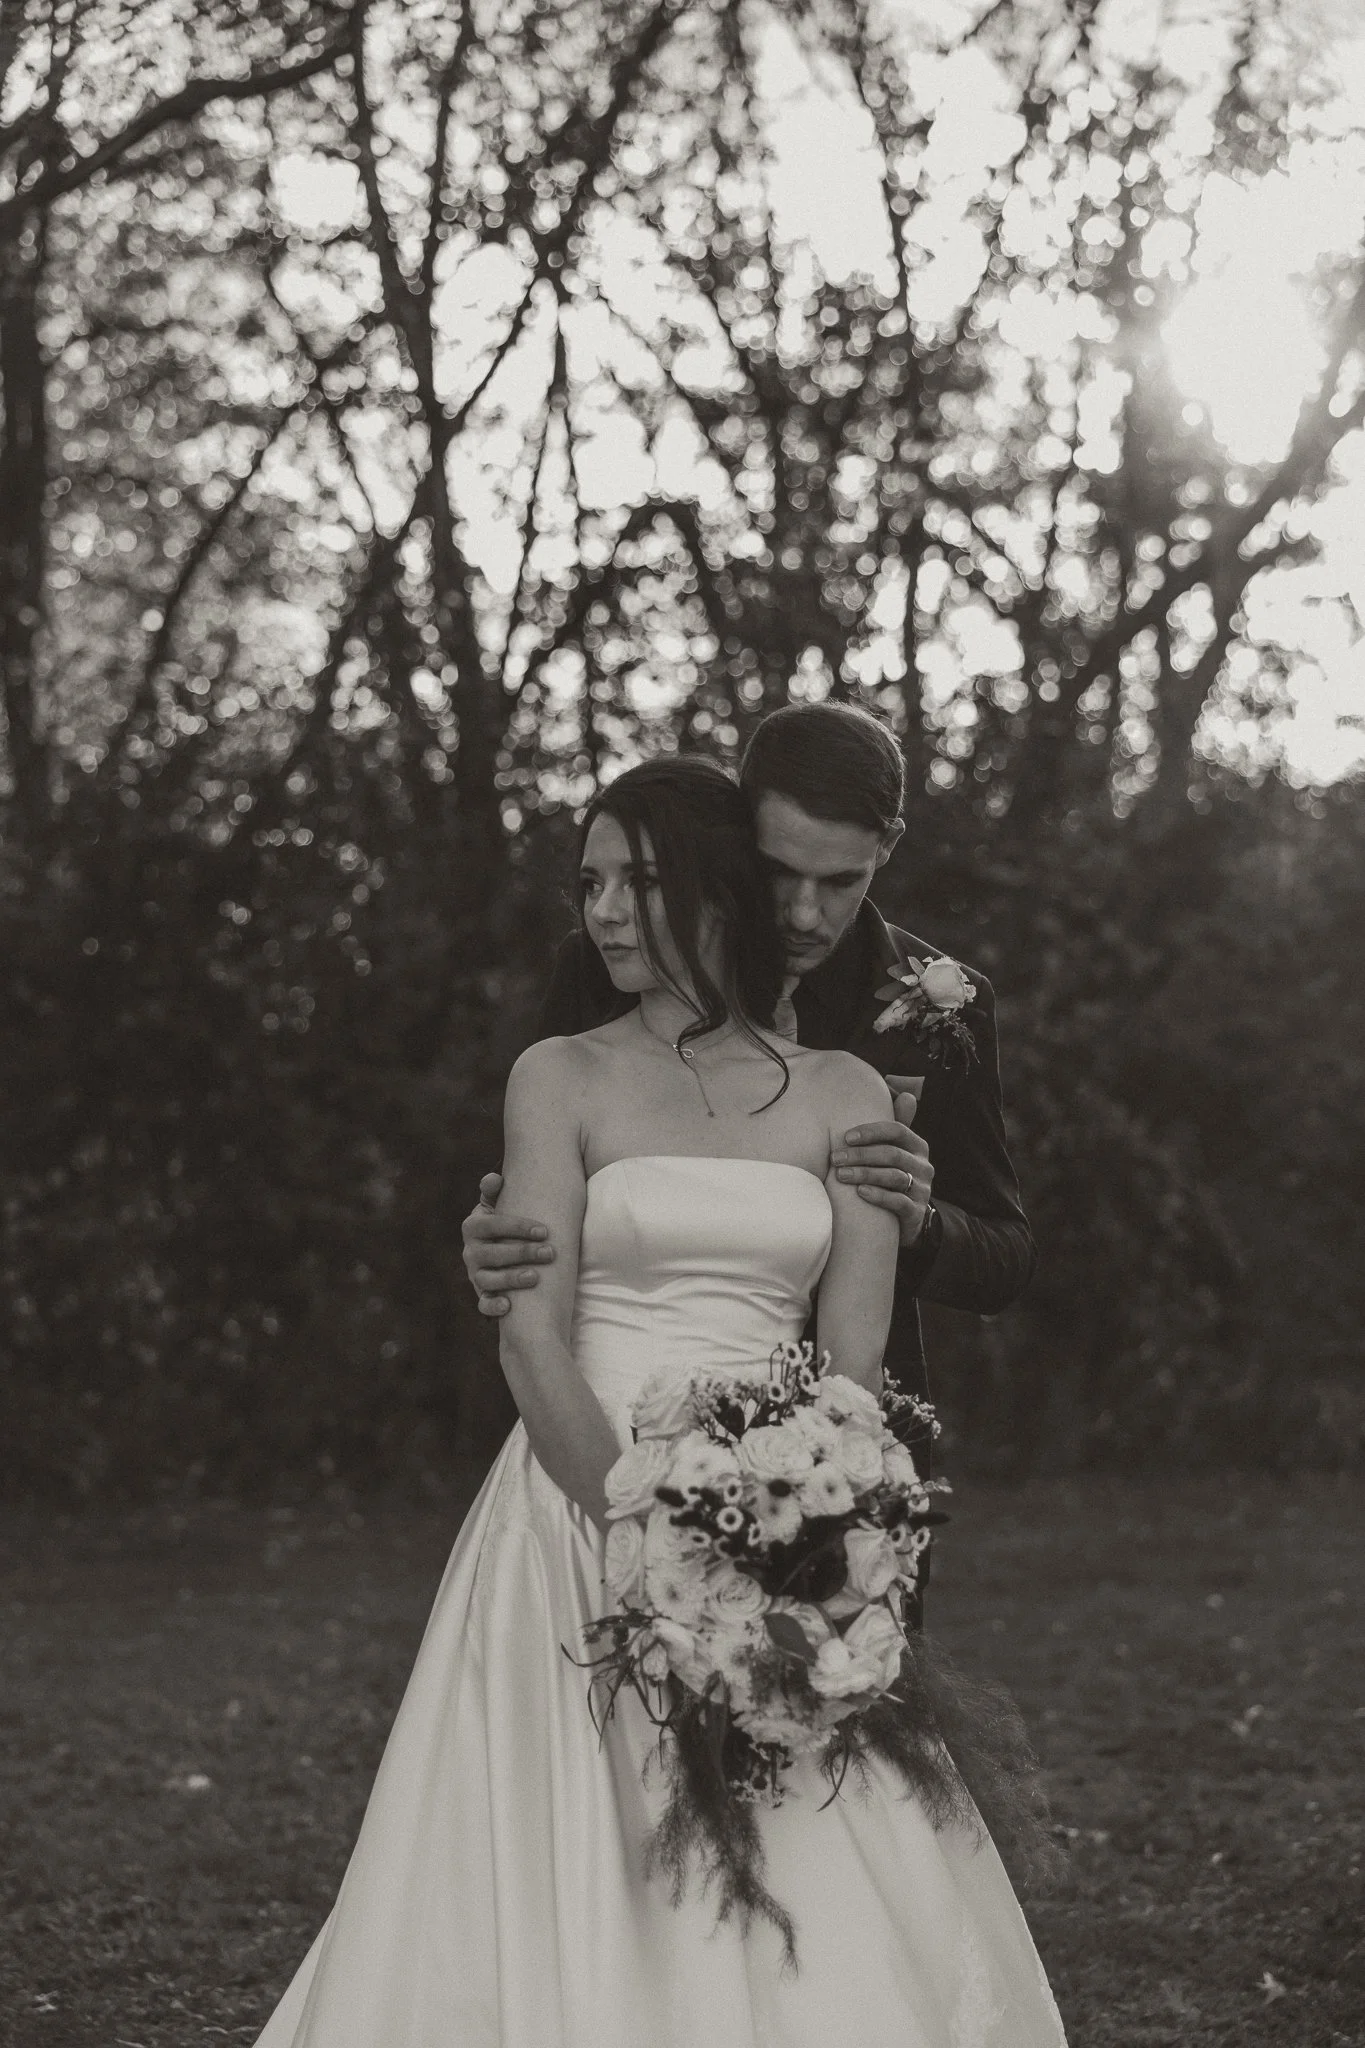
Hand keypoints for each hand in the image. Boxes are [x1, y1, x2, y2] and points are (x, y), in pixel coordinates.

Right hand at [461, 1172, 555, 1318]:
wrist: (499, 1245)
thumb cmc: (506, 1222)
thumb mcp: (499, 1204)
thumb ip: (495, 1191)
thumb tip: (494, 1179)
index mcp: (474, 1226)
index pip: (492, 1224)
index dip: (517, 1227)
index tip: (544, 1230)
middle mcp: (471, 1251)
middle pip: (493, 1254)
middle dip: (522, 1253)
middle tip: (550, 1252)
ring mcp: (475, 1274)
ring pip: (488, 1279)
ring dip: (512, 1279)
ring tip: (536, 1277)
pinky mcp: (482, 1294)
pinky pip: (483, 1303)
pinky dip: (493, 1306)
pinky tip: (509, 1307)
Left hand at [831, 1074, 934, 1250]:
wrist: (906, 1218)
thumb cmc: (893, 1176)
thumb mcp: (897, 1151)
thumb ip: (896, 1126)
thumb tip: (907, 1094)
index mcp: (918, 1147)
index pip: (897, 1131)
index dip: (871, 1131)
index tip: (846, 1137)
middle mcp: (924, 1166)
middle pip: (891, 1154)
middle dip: (860, 1155)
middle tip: (835, 1159)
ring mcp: (922, 1190)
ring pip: (893, 1177)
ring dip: (864, 1174)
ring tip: (840, 1175)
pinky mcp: (917, 1212)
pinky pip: (898, 1202)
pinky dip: (878, 1195)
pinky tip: (860, 1193)